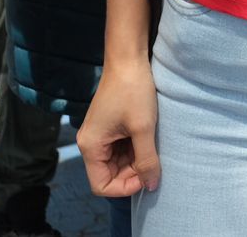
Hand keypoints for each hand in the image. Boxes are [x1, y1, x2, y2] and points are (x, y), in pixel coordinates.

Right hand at [76, 58, 159, 196]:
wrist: (129, 59)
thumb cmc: (134, 91)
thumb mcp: (143, 128)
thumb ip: (147, 159)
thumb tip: (152, 186)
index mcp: (91, 147)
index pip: (101, 185)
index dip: (125, 187)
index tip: (147, 176)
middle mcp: (90, 143)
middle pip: (110, 174)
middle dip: (133, 173)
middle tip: (155, 160)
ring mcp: (100, 134)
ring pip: (117, 162)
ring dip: (136, 160)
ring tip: (154, 146)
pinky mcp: (109, 126)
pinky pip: (120, 148)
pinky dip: (135, 148)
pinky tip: (150, 138)